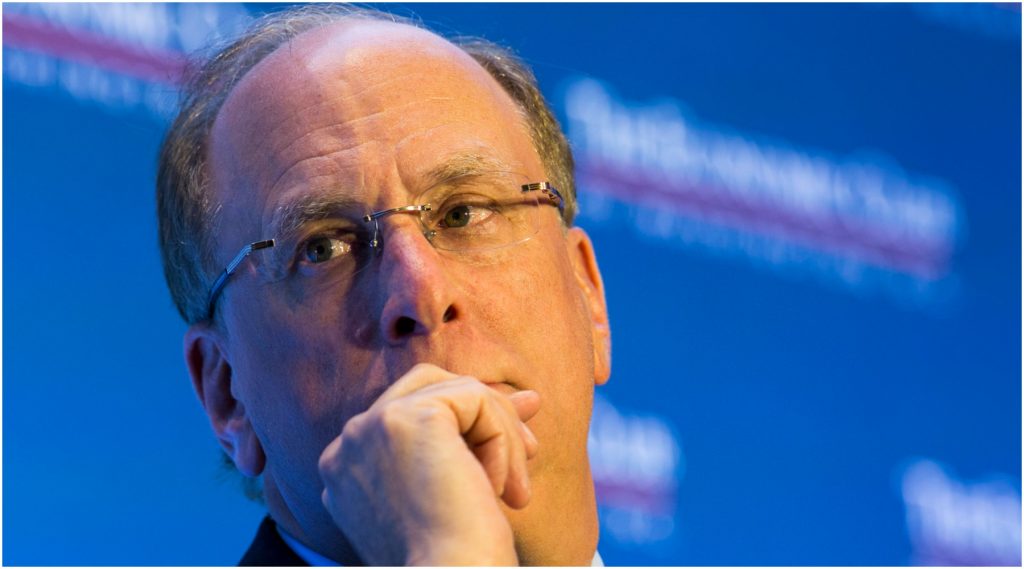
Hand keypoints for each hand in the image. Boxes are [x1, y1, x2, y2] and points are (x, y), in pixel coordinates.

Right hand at [318, 363, 541, 565]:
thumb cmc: (458, 558)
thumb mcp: (455, 492)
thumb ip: (474, 441)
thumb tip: (529, 398)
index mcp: (347, 468)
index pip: (408, 415)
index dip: (467, 425)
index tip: (518, 447)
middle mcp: (348, 443)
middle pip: (428, 388)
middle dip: (487, 413)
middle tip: (532, 450)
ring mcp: (371, 427)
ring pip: (456, 391)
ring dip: (500, 432)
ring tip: (516, 488)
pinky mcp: (408, 418)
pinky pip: (475, 398)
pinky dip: (503, 438)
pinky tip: (502, 489)